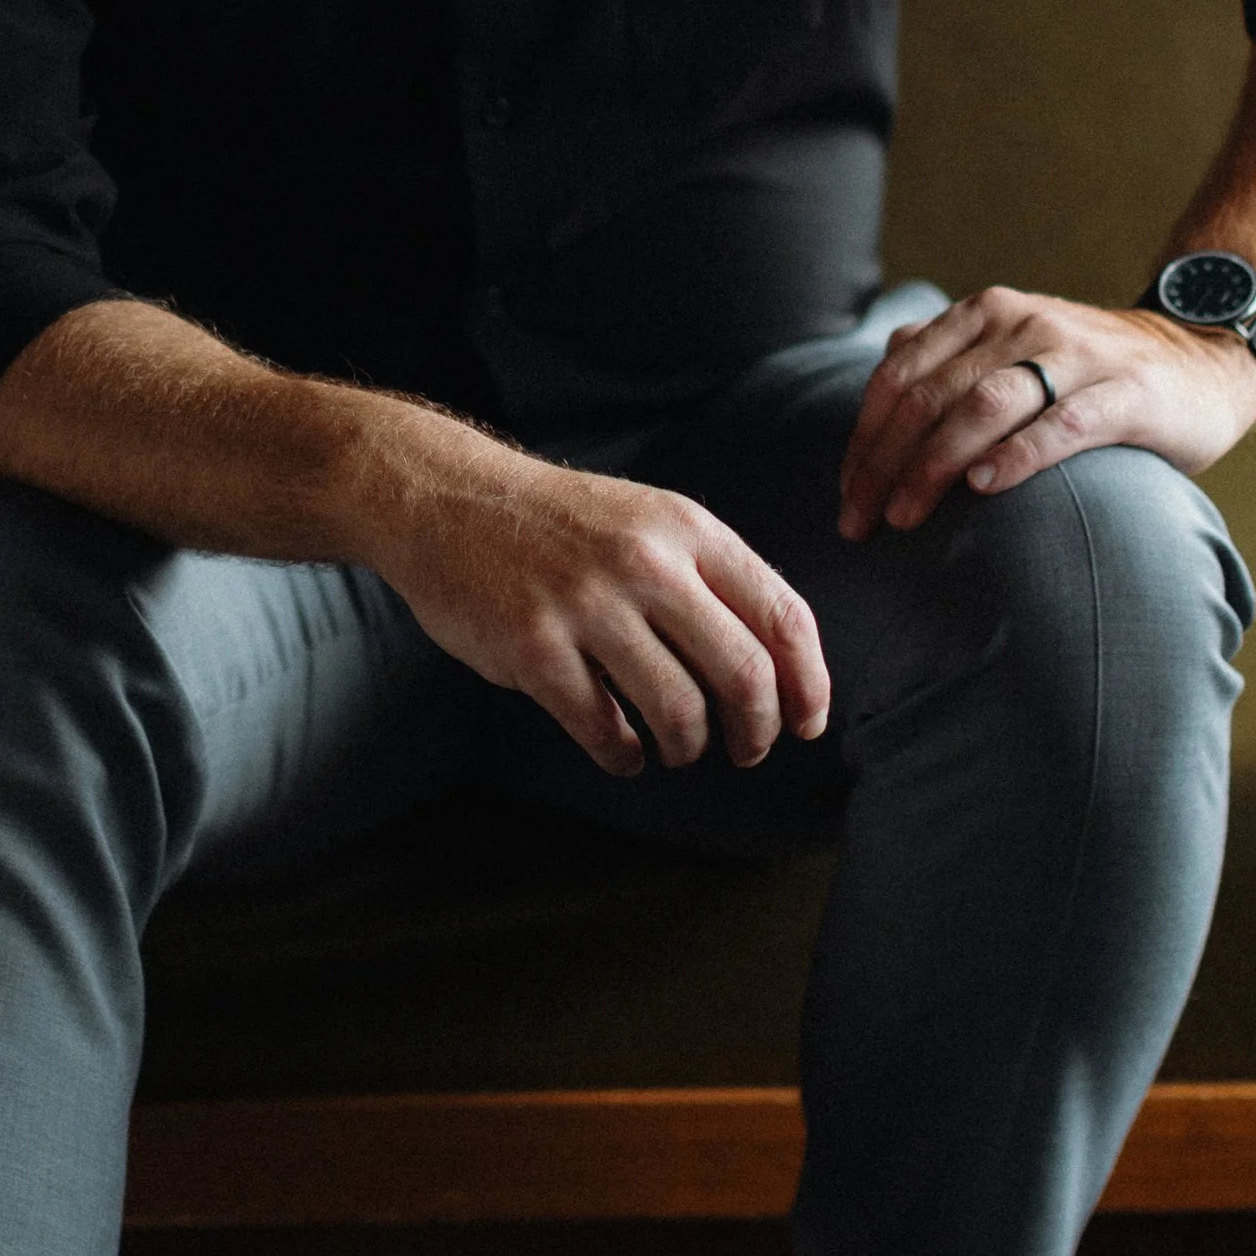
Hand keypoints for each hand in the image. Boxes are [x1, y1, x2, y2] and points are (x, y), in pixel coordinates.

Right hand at [361, 418, 829, 778]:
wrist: (447, 499)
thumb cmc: (560, 523)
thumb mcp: (648, 519)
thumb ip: (710, 578)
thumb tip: (781, 669)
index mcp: (685, 528)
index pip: (781, 615)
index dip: (809, 682)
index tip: (809, 722)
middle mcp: (644, 562)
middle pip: (744, 674)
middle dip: (759, 730)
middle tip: (748, 749)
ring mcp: (586, 606)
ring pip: (679, 712)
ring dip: (688, 747)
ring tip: (676, 747)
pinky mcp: (534, 649)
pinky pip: (605, 730)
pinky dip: (624, 756)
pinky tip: (622, 748)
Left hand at [837, 285, 1255, 541]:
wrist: (1201, 360)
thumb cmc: (1089, 376)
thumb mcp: (1013, 353)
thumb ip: (948, 363)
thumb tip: (877, 397)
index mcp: (983, 315)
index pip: (899, 376)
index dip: (864, 440)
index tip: (846, 498)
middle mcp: (1022, 323)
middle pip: (930, 394)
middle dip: (885, 463)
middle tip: (862, 523)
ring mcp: (1076, 354)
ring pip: (984, 405)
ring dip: (933, 463)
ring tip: (905, 516)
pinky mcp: (1127, 391)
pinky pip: (1062, 423)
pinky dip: (1017, 455)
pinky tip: (983, 486)